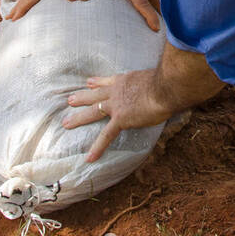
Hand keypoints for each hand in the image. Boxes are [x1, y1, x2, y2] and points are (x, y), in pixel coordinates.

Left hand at [63, 69, 178, 161]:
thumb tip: (166, 86)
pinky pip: (106, 135)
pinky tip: (89, 157)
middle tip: (70, 100)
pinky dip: (98, 147)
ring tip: (66, 123)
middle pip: (96, 94)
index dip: (98, 83)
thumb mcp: (157, 78)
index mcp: (126, 80)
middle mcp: (118, 91)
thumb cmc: (168, 81)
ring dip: (79, 117)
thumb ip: (155, 83)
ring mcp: (117, 105)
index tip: (89, 82)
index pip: (109, 82)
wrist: (166, 87)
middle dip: (82, 97)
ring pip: (94, 111)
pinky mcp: (121, 119)